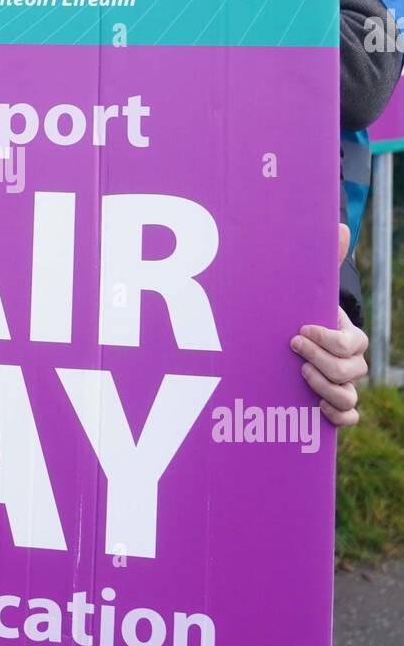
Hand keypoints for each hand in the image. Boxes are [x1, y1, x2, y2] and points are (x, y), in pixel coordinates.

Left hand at [289, 224, 367, 426]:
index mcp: (351, 337)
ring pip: (349, 397)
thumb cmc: (303, 315)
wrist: (295, 344)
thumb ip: (326, 261)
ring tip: (300, 375)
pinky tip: (315, 407)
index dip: (327, 339)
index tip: (300, 329)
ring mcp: (345, 387)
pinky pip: (348, 418)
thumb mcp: (310, 289)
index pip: (351, 343)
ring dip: (323, 388)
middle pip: (349, 371)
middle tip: (293, 348)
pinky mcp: (333, 406)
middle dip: (319, 360)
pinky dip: (336, 416)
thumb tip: (340, 227)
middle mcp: (352, 365)